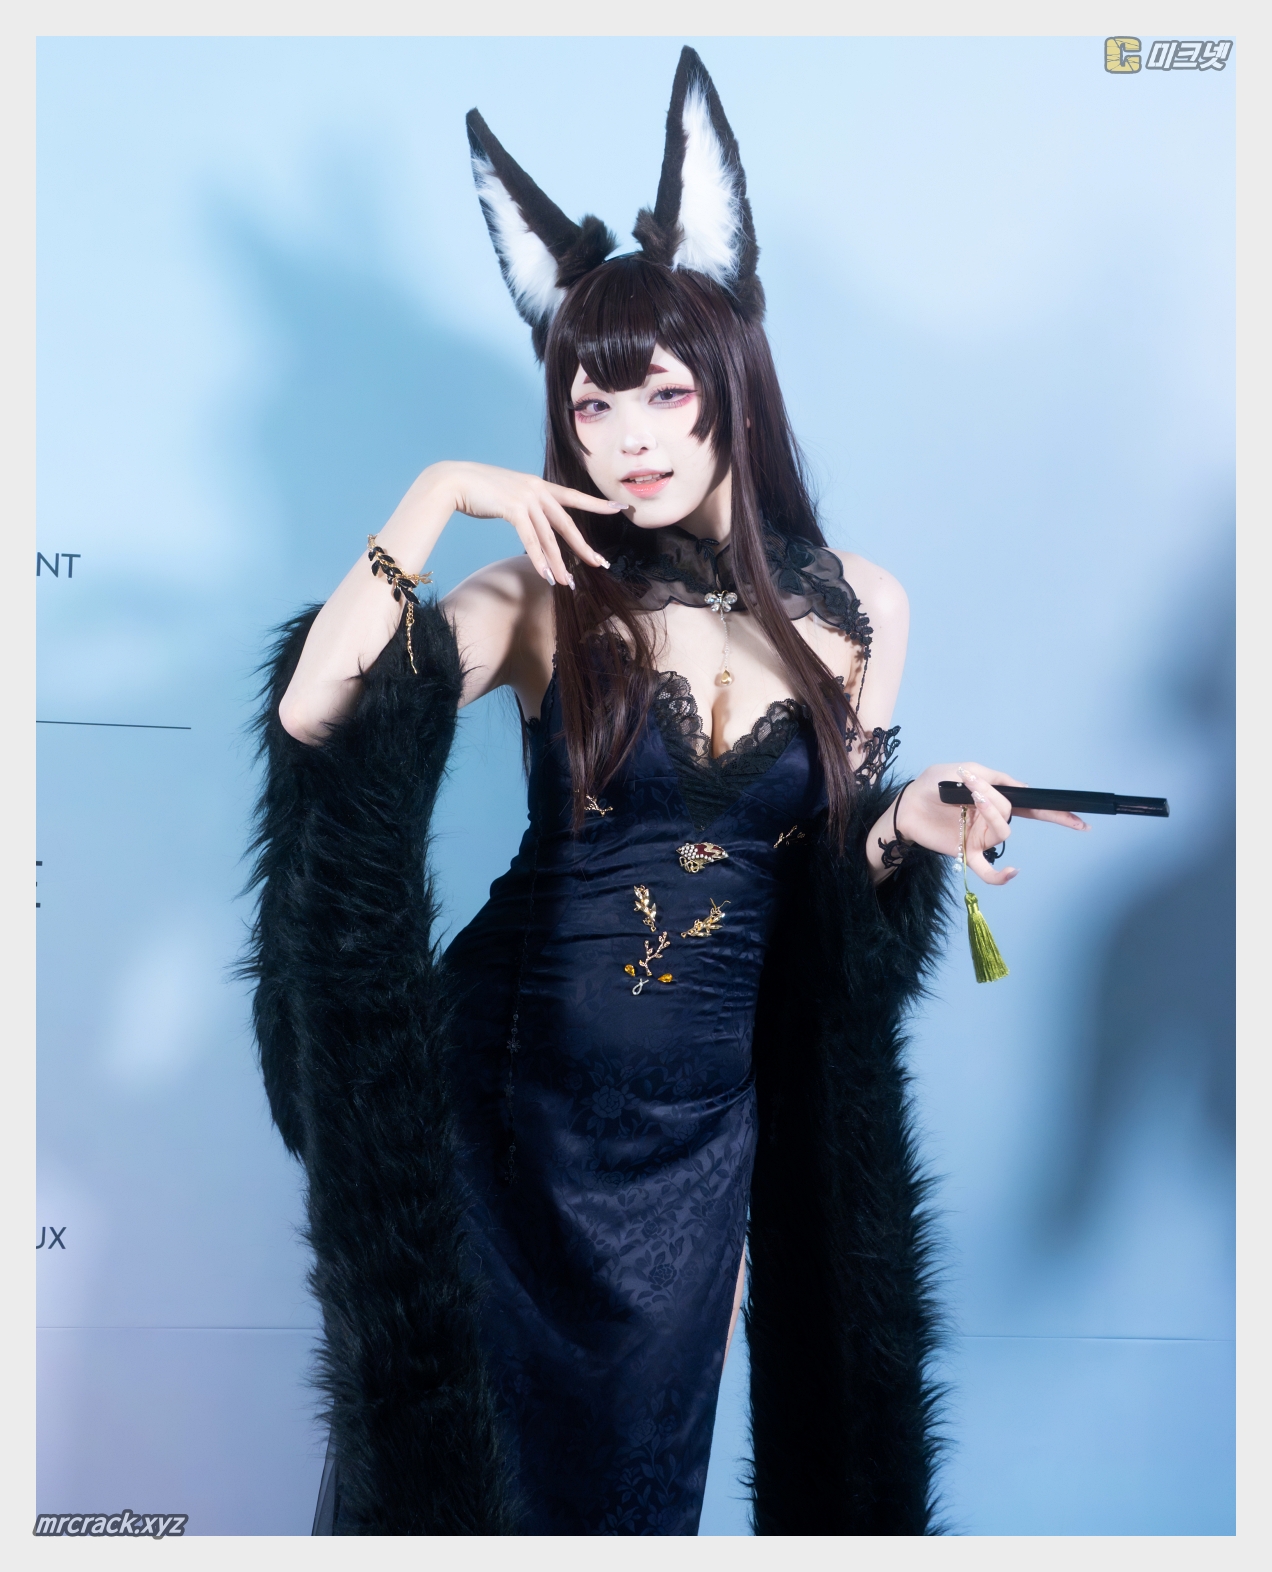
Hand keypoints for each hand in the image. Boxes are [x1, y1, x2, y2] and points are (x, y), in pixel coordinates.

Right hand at [428, 460, 621, 586]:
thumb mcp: (509, 493)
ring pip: (549, 537)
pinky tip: (546, 575)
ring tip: (567, 583)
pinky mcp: (512, 508)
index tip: (620, 509)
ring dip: (558, 563)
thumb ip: (525, 505)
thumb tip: (532, 519)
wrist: (453, 480)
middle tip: (599, 564)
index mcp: (539, 485)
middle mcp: (537, 489)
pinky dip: (539, 559)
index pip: (574, 497)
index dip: (597, 504)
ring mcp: (526, 498)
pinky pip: (530, 539)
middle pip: (567, 524)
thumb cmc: (479, 489)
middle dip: (583, 547)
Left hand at [893, 762, 1089, 885]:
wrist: (906, 804)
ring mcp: (981, 837)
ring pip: (1002, 831)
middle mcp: (992, 820)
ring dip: (990, 813)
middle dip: (995, 798)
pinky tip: (1012, 870)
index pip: (1032, 806)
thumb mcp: (963, 769)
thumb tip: (1024, 788)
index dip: (1056, 813)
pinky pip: (987, 871)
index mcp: (996, 799)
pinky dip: (1001, 876)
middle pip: (1012, 813)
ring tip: (970, 798)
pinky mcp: (966, 852)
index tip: (1079, 818)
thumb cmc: (933, 785)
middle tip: (973, 786)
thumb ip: (994, 778)